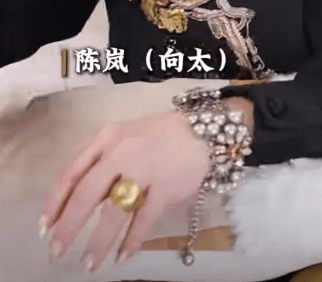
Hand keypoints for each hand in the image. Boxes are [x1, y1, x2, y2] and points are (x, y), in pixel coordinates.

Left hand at [40, 95, 253, 271]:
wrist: (203, 129)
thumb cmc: (159, 135)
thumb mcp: (124, 137)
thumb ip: (101, 161)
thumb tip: (76, 204)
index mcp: (106, 137)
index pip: (72, 172)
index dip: (54, 203)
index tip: (45, 227)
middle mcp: (122, 150)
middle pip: (87, 194)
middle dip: (69, 227)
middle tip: (57, 251)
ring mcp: (146, 168)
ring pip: (114, 211)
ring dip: (99, 241)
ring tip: (90, 264)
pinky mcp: (167, 185)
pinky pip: (144, 219)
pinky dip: (132, 240)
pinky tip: (123, 255)